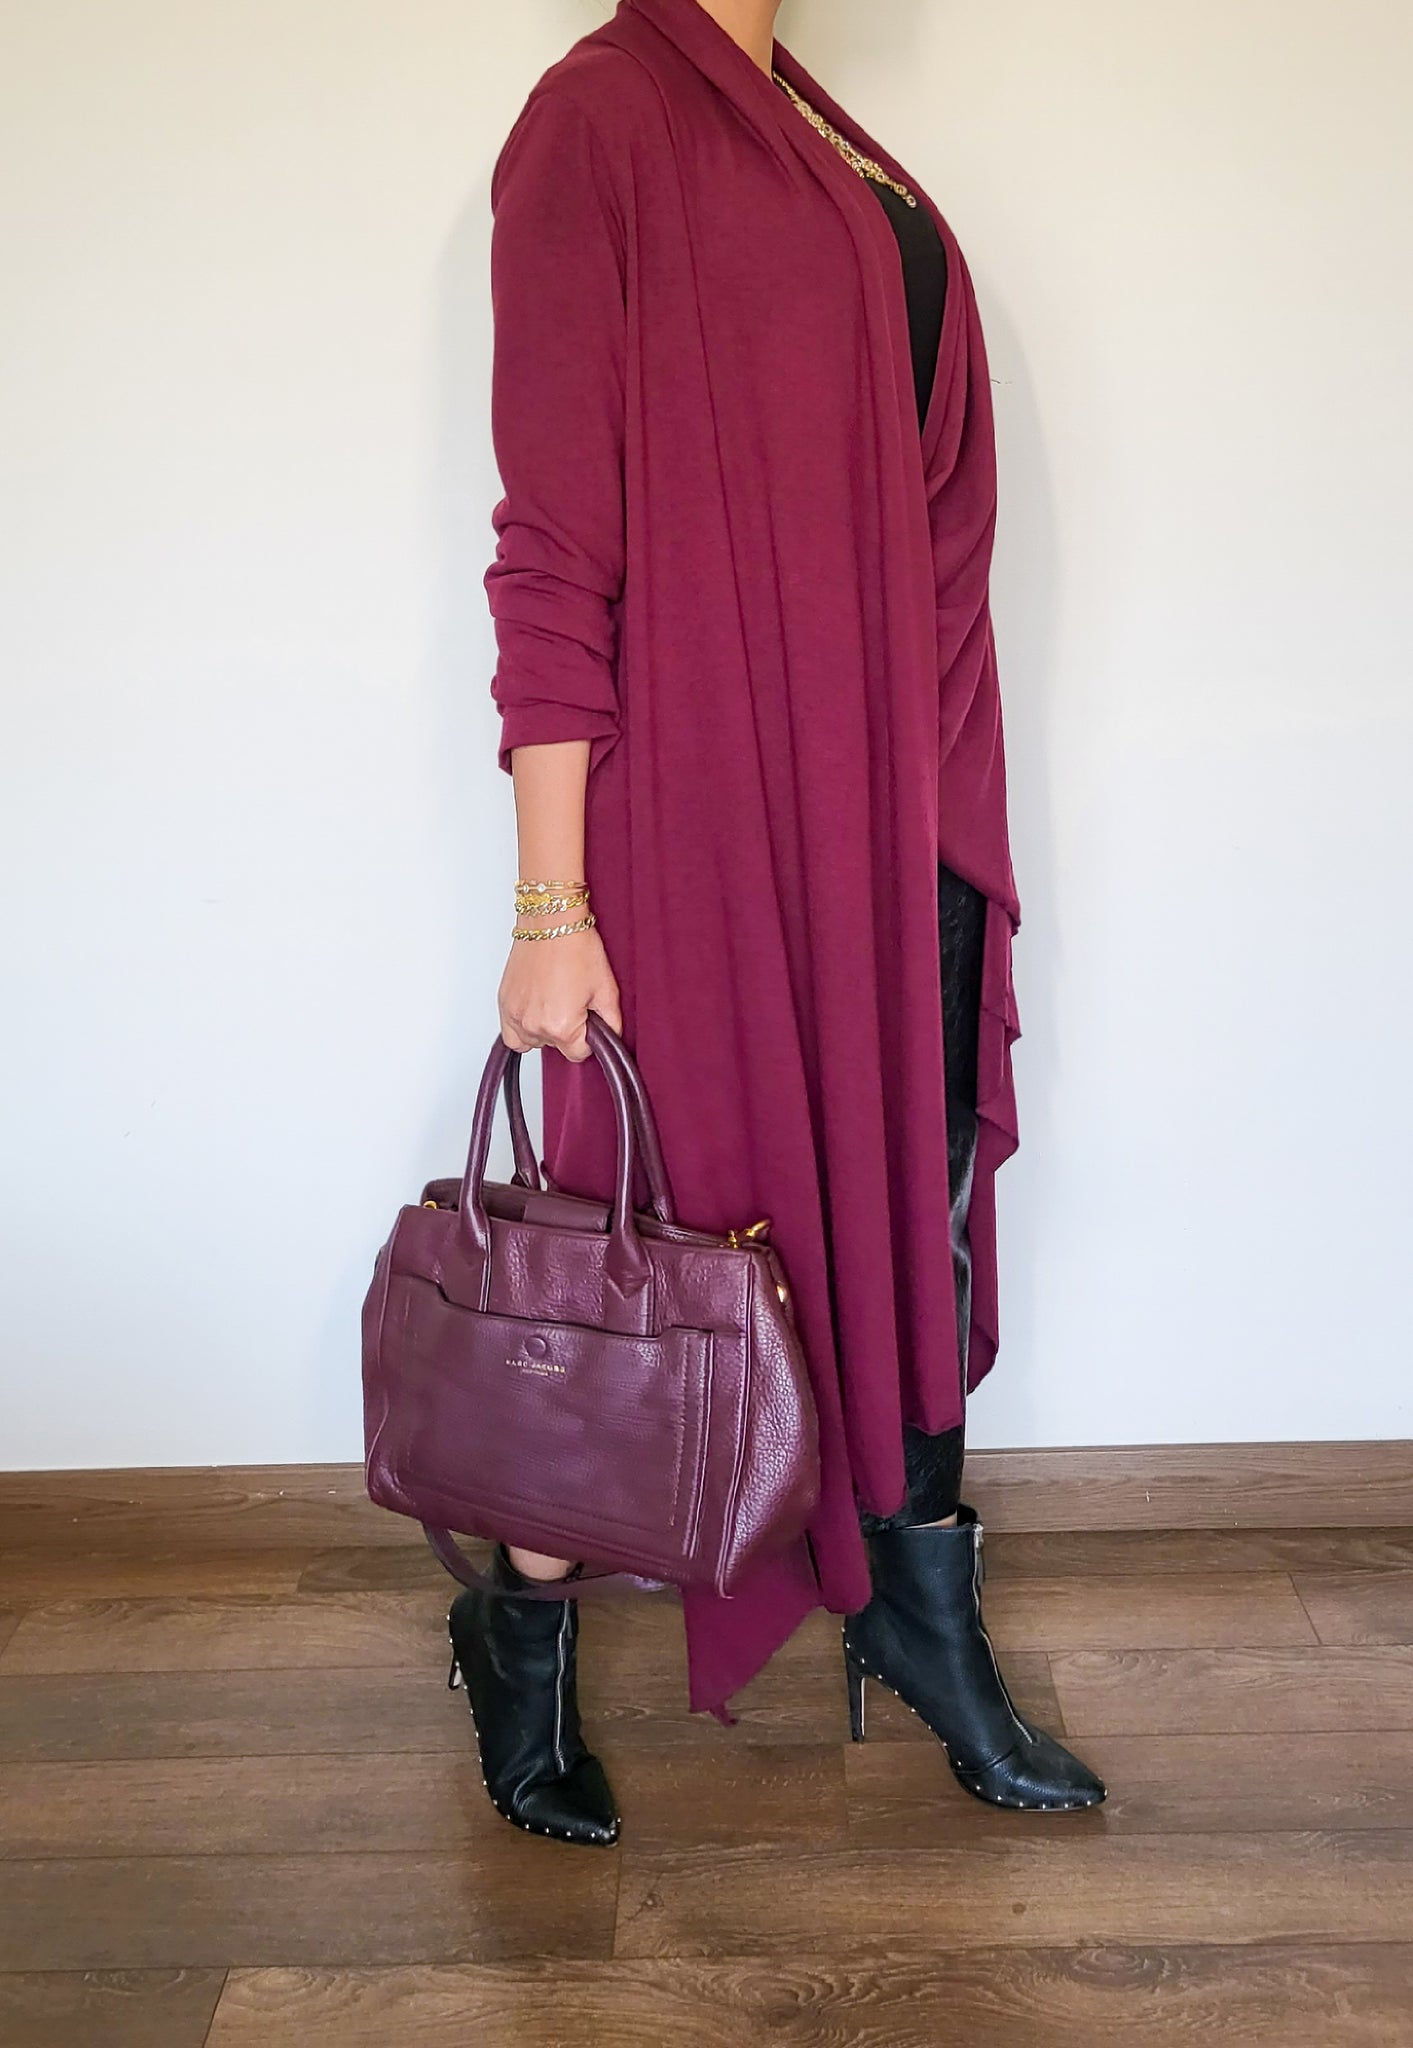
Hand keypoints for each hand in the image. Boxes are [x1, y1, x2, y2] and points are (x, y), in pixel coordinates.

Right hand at [498, 923, 621, 1061]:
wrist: (551, 921)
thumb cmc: (577, 948)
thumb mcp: (607, 989)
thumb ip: (612, 1023)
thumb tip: (609, 1038)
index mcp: (562, 1026)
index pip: (578, 1054)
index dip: (588, 1039)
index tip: (589, 1021)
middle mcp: (534, 1025)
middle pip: (555, 1047)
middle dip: (566, 1031)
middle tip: (572, 1002)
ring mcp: (514, 1015)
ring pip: (532, 1042)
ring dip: (543, 1030)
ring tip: (553, 1003)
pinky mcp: (503, 1003)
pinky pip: (510, 1032)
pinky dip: (522, 1027)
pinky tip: (535, 1008)